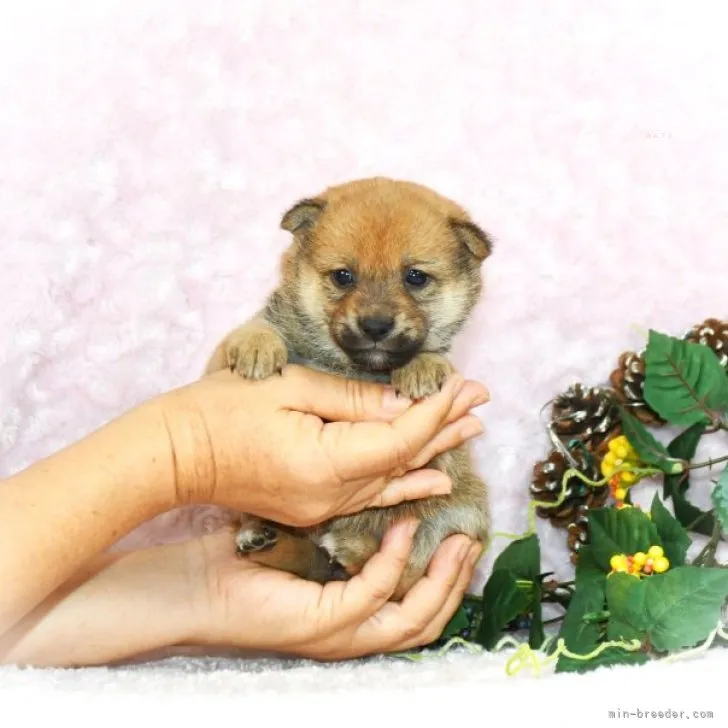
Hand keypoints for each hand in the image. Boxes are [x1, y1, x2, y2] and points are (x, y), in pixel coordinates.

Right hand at [158, 364, 488, 525]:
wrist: (174, 454)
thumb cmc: (222, 410)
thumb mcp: (288, 387)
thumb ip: (351, 399)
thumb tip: (402, 404)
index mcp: (324, 462)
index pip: (399, 435)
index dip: (435, 409)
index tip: (462, 384)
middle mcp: (330, 495)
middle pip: (403, 458)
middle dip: (445, 427)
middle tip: (482, 401)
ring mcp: (321, 506)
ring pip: (391, 477)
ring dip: (431, 451)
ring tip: (471, 432)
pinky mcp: (312, 507)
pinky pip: (370, 492)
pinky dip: (403, 477)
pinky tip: (433, 478)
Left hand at [190, 523, 482, 659]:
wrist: (197, 584)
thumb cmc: (250, 561)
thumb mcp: (314, 541)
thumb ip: (351, 532)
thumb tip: (387, 500)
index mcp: (354, 614)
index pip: (418, 609)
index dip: (449, 580)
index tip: (463, 538)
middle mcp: (354, 631)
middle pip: (428, 621)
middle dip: (459, 583)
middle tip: (474, 541)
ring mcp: (340, 633)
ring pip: (414, 621)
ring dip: (443, 581)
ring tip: (460, 542)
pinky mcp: (322, 624)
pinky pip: (374, 595)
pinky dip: (395, 562)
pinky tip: (405, 528)